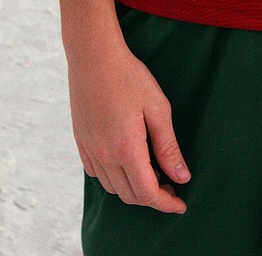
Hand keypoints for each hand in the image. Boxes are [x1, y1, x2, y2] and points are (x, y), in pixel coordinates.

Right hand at [68, 36, 189, 211]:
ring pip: (112, 188)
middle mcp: (104, 156)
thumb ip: (168, 146)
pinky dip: (114, 178)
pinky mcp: (80, 142)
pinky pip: (97, 174)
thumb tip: (181, 177)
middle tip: (171, 185)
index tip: (180, 204)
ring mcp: (89, 150)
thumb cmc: (129, 77)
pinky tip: (126, 162)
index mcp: (127, 149)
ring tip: (152, 172)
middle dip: (153, 198)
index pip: (148, 193)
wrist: (94, 56)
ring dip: (134, 189)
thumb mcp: (157, 108)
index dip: (166, 203)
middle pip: (130, 195)